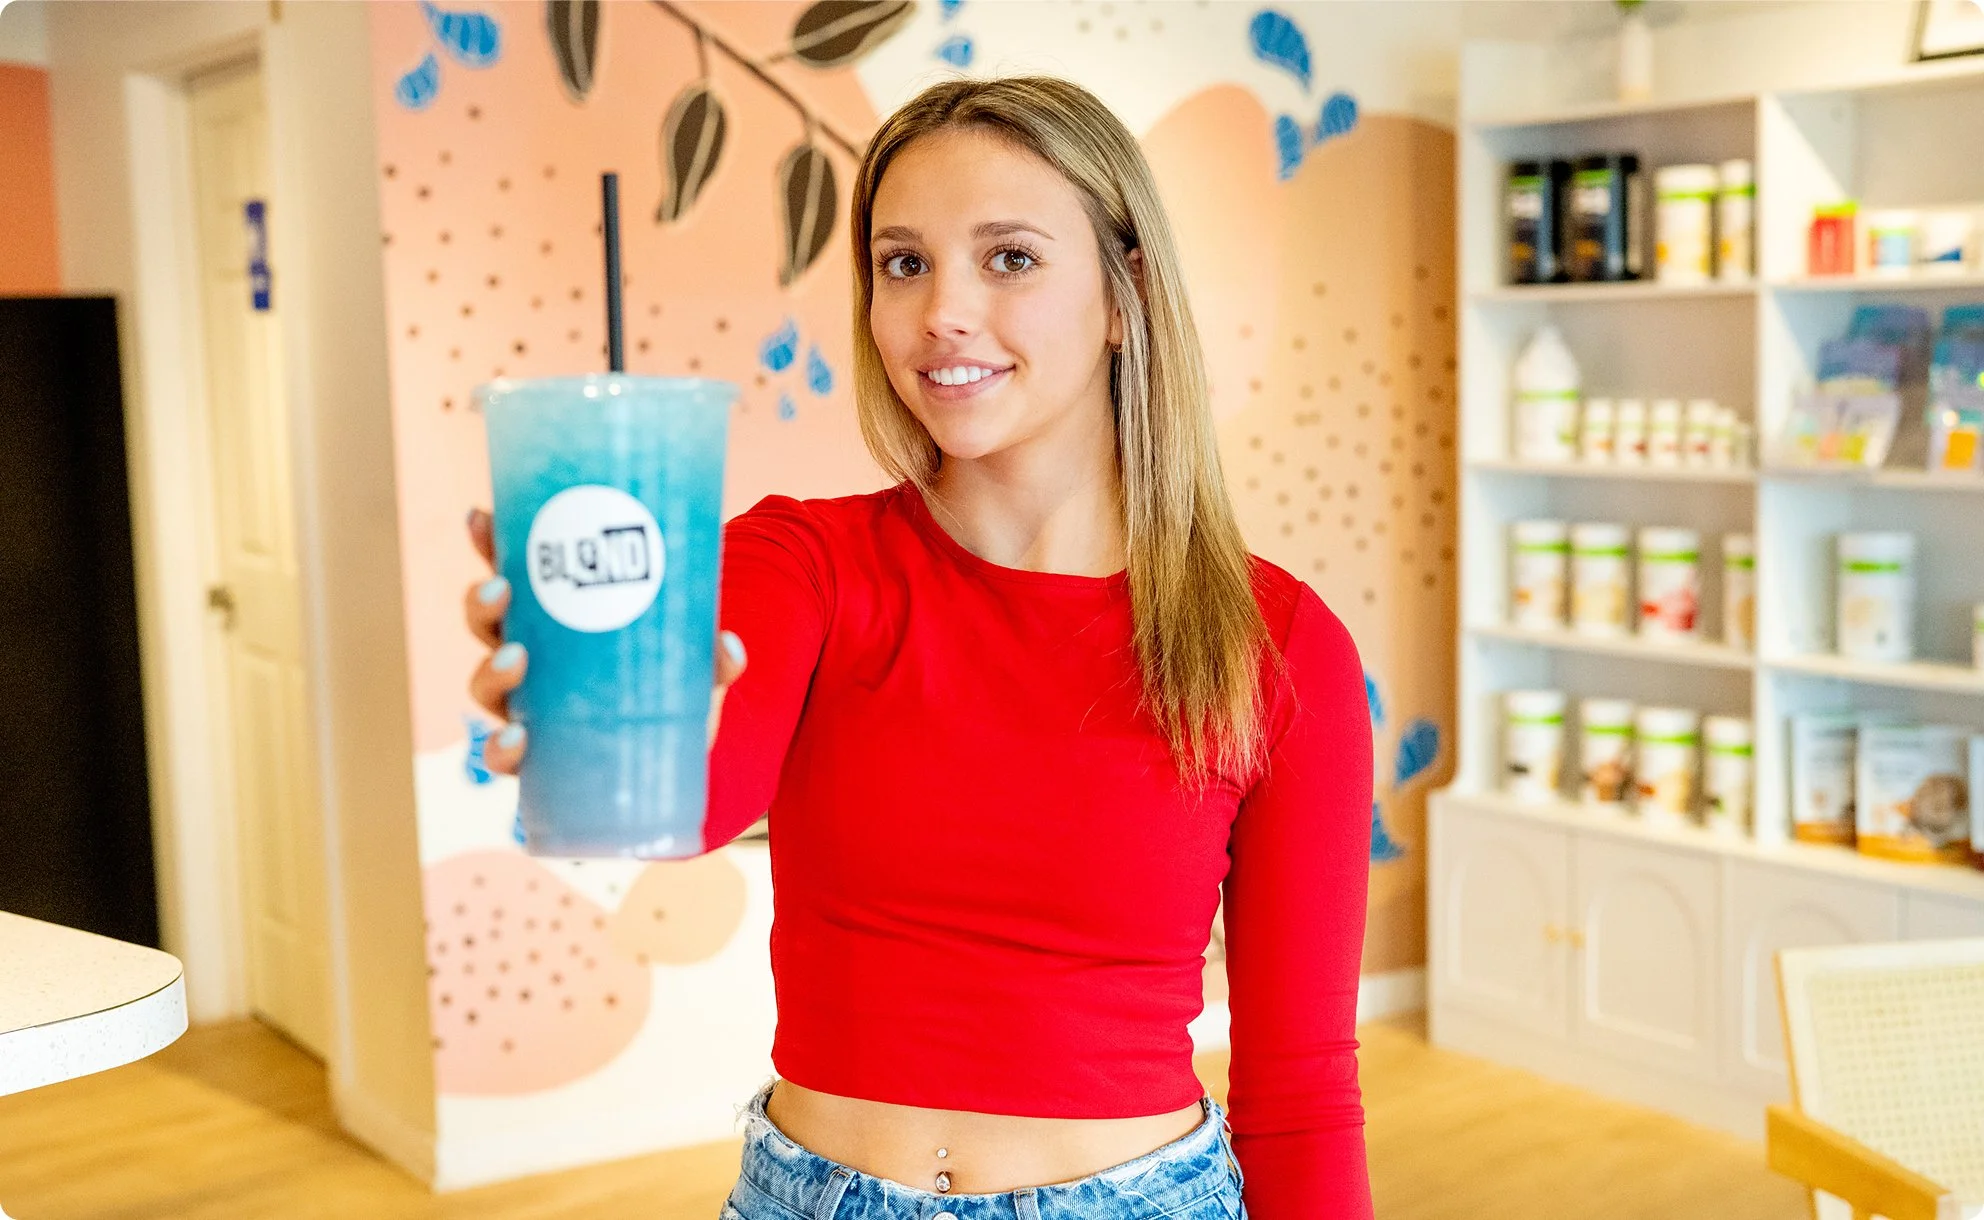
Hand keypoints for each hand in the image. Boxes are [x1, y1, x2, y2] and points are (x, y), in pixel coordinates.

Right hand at [463, 507, 747, 775]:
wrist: (673, 766)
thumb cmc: (671, 694)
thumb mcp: (694, 666)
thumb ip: (712, 657)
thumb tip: (728, 646)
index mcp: (555, 620)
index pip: (513, 574)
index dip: (488, 544)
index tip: (481, 516)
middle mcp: (530, 661)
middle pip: (487, 623)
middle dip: (483, 603)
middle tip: (501, 588)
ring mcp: (528, 709)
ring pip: (485, 683)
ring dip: (491, 669)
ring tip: (515, 658)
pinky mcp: (536, 759)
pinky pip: (502, 755)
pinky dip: (499, 747)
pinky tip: (514, 740)